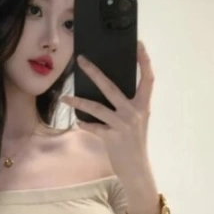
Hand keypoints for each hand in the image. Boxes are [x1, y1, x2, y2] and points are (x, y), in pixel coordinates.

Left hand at [60, 40, 154, 179]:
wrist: (137, 168)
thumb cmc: (135, 143)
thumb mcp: (138, 121)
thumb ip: (129, 106)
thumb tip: (109, 90)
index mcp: (143, 105)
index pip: (147, 78)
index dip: (144, 61)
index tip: (138, 44)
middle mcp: (134, 112)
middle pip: (111, 86)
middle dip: (94, 72)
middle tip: (81, 60)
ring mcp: (123, 124)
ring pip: (96, 107)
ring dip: (78, 102)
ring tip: (65, 98)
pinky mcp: (112, 137)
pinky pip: (93, 127)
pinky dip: (85, 124)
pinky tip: (78, 122)